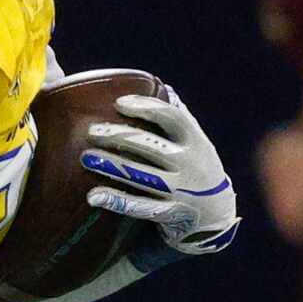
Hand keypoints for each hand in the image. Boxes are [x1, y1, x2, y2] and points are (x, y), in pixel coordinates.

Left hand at [82, 90, 238, 254]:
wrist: (216, 214)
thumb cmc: (197, 168)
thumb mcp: (196, 143)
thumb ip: (180, 118)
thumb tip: (162, 87)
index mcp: (195, 141)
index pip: (172, 117)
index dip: (146, 107)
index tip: (119, 102)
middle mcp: (190, 163)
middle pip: (151, 145)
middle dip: (119, 137)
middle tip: (91, 131)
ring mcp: (181, 190)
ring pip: (142, 176)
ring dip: (113, 166)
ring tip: (85, 157)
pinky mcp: (169, 213)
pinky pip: (139, 207)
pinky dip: (117, 201)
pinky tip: (94, 195)